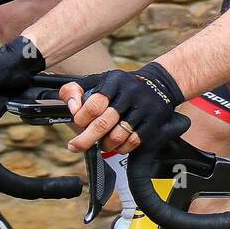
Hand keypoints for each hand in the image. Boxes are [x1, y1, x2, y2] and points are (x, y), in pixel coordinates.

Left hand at [64, 62, 184, 154]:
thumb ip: (74, 91)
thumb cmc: (119, 88)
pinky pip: (133, 142)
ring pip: (118, 136)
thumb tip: (72, 108)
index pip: (93, 105)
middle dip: (85, 139)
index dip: (81, 119)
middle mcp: (131, 92)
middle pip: (103, 123)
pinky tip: (117, 144)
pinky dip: (121, 148)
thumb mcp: (95, 81)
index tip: (78, 123)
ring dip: (105, 144)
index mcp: (115, 80)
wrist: (157, 85)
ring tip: (102, 143)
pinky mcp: (154, 121)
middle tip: (75, 146)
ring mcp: (145, 107)